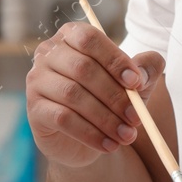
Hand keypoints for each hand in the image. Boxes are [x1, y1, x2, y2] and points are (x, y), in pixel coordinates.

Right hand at [26, 21, 165, 168]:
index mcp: (72, 36)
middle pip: (82, 69)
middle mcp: (49, 53)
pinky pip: (63, 118)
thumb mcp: (136, 82)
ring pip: (73, 95)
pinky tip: (109, 145)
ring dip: (106, 118)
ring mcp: (37, 80)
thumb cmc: (111, 98)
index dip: (115, 60)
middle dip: (115, 95)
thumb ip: (147, 68)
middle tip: (137, 117)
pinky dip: (90, 134)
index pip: (90, 39)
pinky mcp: (34, 108)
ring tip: (128, 136)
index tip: (137, 83)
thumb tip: (142, 75)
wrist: (88, 136)